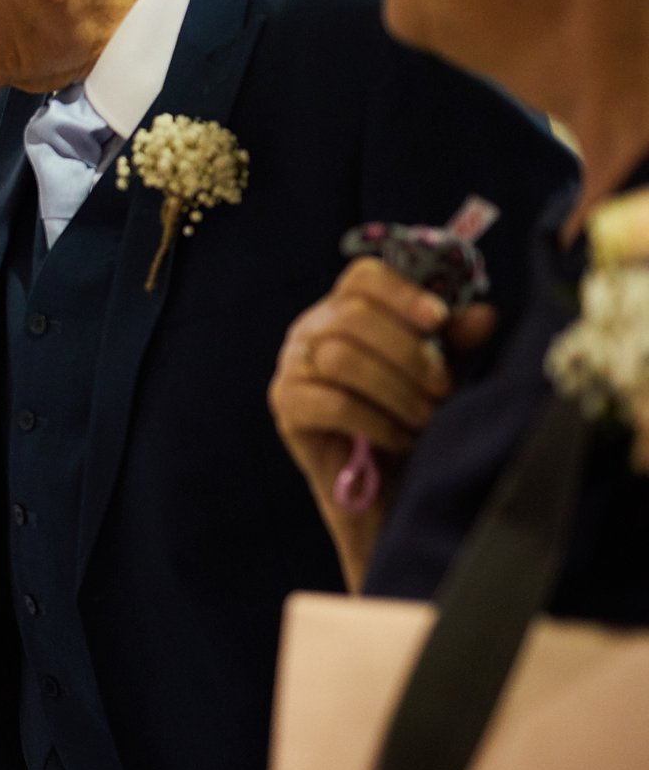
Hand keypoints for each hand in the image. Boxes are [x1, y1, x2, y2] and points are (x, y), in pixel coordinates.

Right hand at [268, 257, 495, 588]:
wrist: (383, 492)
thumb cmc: (410, 420)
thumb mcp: (444, 374)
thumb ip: (458, 342)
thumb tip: (482, 315)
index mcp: (346, 309)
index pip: (363, 277)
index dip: (402, 292)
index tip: (439, 320)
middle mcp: (311, 330)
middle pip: (352, 314)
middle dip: (407, 353)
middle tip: (443, 389)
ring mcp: (292, 367)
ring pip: (340, 356)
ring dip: (395, 389)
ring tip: (424, 417)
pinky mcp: (286, 407)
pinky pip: (329, 402)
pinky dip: (373, 420)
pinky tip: (398, 438)